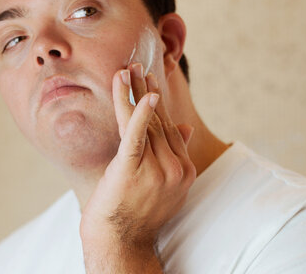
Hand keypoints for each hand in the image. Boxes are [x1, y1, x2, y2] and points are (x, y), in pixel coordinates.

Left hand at [80, 63, 195, 272]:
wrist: (120, 242)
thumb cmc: (137, 211)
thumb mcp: (164, 184)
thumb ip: (175, 154)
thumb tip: (185, 126)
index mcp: (183, 170)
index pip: (170, 128)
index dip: (158, 103)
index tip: (151, 81)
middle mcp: (174, 169)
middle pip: (159, 121)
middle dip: (146, 89)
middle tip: (138, 64)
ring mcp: (156, 170)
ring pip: (145, 123)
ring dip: (135, 92)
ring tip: (128, 69)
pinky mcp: (132, 169)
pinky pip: (136, 136)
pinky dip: (138, 113)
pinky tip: (139, 93)